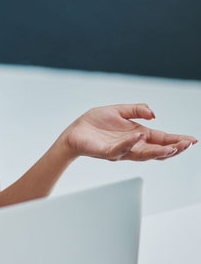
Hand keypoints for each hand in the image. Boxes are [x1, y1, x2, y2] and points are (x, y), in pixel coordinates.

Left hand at [58, 104, 196, 161]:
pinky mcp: (106, 152)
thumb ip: (136, 110)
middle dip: (173, 148)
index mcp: (137, 135)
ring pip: (142, 154)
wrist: (73, 132)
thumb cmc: (94, 123)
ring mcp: (120, 150)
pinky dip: (130, 142)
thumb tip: (154, 113)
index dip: (176, 140)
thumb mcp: (118, 111)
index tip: (192, 140)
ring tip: (172, 147)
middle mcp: (132, 145)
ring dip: (158, 150)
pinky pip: (120, 148)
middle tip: (187, 144)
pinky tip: (139, 136)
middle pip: (157, 150)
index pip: (161, 139)